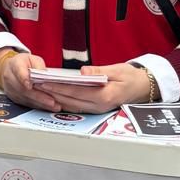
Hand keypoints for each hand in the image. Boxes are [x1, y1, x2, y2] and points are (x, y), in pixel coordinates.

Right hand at [0, 50, 61, 111]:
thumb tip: (44, 74)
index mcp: (14, 65)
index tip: (30, 85)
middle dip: (38, 96)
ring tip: (53, 105)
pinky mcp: (14, 97)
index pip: (19, 72)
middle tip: (51, 101)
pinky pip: (26, 103)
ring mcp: (10, 89)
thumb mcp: (33, 59)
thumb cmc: (24, 63)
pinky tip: (47, 107)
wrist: (11, 69)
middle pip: (23, 89)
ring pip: (25, 98)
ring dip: (39, 103)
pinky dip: (37, 105)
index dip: (24, 79)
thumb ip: (39, 65)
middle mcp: (10, 77)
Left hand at [36, 63, 152, 115]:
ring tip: (41, 89)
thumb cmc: (131, 77)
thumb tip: (83, 72)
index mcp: (105, 96)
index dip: (59, 86)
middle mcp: (99, 106)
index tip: (45, 81)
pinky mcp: (95, 109)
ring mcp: (97, 109)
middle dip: (52, 93)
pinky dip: (63, 100)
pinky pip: (76, 106)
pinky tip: (54, 94)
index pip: (76, 91)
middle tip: (36, 85)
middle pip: (70, 100)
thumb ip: (99, 71)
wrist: (142, 88)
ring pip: (71, 105)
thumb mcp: (118, 70)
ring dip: (55, 98)